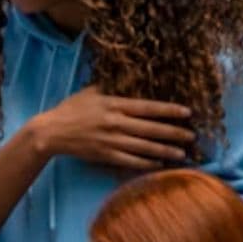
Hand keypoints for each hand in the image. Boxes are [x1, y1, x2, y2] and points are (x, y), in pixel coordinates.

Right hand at [28, 86, 194, 171]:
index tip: (187, 112)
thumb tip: (130, 78)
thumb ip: (112, 87)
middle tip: (192, 135)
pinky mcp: (104, 155)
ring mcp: (111, 141)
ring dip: (165, 150)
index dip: (168, 110)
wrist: (50, 132)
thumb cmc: (70, 109)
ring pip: (144, 147)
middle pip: (151, 129)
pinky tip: (159, 163)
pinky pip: (130, 160)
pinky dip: (146, 162)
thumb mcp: (91, 91)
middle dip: (174, 132)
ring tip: (182, 153)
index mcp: (114, 105)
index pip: (148, 108)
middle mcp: (115, 123)